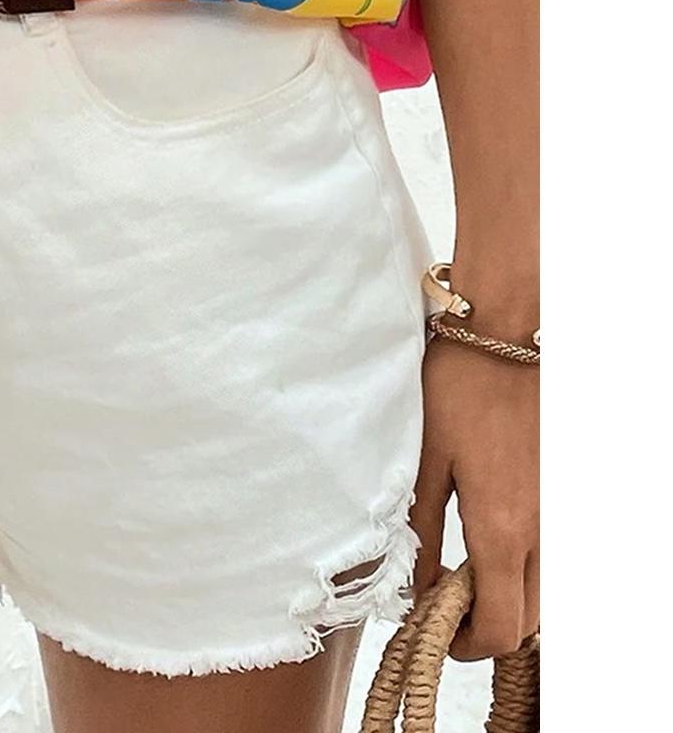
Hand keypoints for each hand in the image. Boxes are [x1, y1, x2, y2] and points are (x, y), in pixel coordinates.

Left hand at [411, 334, 538, 659]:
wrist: (506, 333)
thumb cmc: (459, 388)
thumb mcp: (424, 458)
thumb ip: (423, 529)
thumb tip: (417, 585)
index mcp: (503, 531)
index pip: (499, 627)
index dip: (466, 646)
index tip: (434, 630)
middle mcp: (542, 532)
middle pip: (527, 620)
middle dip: (487, 626)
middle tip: (443, 601)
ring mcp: (558, 512)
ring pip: (544, 588)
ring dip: (508, 596)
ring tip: (461, 568)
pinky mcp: (562, 491)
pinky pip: (550, 551)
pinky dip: (523, 564)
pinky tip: (487, 534)